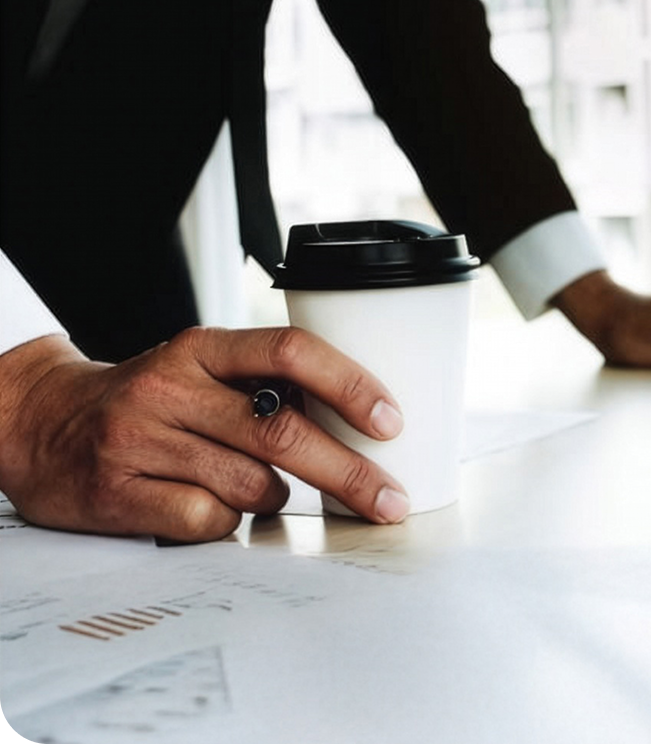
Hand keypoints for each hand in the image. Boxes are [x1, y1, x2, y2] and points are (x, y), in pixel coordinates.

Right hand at [0, 327, 411, 541]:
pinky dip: (227, 521)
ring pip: (251, 484)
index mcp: (202, 347)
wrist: (42, 423)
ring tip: (262, 487)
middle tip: (388, 499)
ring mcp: (141, 440)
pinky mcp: (118, 493)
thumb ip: (266, 384)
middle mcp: (172, 387)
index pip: (289, 350)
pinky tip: (212, 505)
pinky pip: (208, 520)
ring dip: (277, 496)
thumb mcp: (202, 368)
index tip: (389, 420)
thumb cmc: (149, 399)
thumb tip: (360, 423)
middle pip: (282, 431)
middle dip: (349, 471)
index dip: (348, 384)